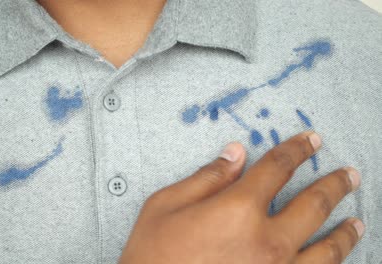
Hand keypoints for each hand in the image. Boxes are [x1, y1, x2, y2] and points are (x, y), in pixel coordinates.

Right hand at [119, 131, 363, 263]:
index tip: (311, 140)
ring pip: (327, 250)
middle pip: (313, 204)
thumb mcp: (167, 205)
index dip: (296, 150)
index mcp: (237, 210)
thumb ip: (207, 177)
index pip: (277, 168)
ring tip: (356, 220)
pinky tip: (334, 260)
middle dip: (334, 184)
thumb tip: (236, 153)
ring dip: (345, 231)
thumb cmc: (153, 254)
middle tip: (348, 174)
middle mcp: (266, 241)